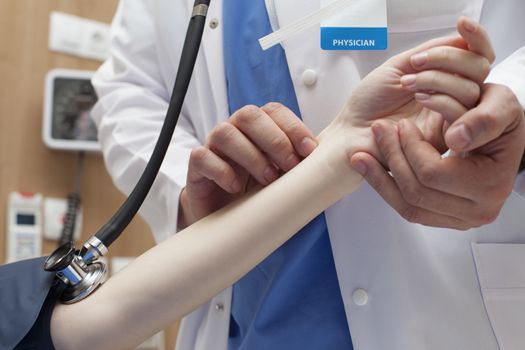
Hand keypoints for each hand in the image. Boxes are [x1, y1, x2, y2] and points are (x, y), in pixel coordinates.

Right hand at [179, 103, 317, 226]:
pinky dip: (222, 171)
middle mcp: (235, 130)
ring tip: (267, 180)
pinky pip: (203, 157)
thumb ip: (299, 165)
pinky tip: (236, 187)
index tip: (311, 151)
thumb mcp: (281, 177)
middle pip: (249, 115)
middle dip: (275, 140)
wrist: (225, 217)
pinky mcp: (197, 166)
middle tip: (290, 167)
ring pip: (226, 133)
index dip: (294, 127)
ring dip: (252, 156)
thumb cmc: (256, 193)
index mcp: (258, 127)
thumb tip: (332, 164)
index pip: (275, 111)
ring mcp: (213, 146)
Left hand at [326, 17, 492, 163]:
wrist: (351, 131)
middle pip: (479, 70)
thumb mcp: (400, 66)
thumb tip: (462, 37)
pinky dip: (441, 100)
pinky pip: (461, 115)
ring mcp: (450, 118)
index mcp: (443, 78)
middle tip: (416, 64)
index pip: (476, 56)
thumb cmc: (369, 102)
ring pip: (470, 91)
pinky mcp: (445, 139)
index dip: (475, 38)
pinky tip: (418, 98)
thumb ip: (431, 51)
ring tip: (407, 84)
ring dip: (437, 79)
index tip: (461, 24)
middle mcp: (451, 97)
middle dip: (449, 58)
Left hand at [350, 83, 524, 228]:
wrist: (499, 135)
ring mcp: (459, 220)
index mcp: (491, 184)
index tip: (403, 125)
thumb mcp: (501, 105)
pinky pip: (406, 210)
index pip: (434, 173)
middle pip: (417, 192)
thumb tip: (456, 139)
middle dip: (392, 158)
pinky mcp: (442, 219)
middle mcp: (477, 211)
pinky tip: (367, 168)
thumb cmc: (498, 119)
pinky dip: (384, 188)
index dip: (411, 148)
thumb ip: (484, 118)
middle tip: (380, 131)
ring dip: (379, 178)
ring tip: (360, 153)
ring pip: (407, 206)